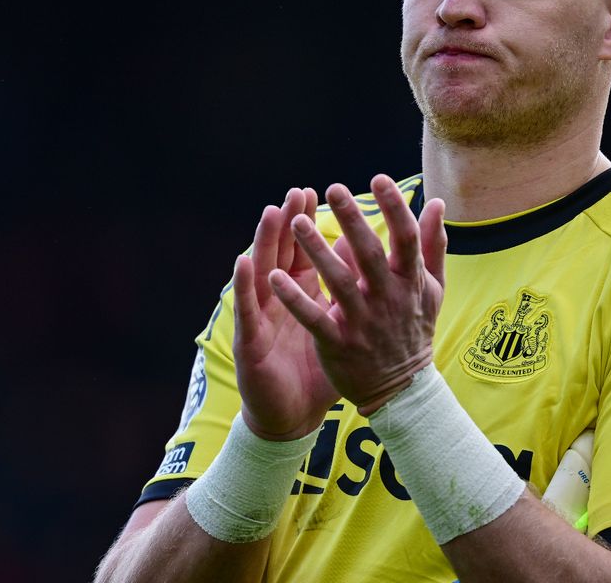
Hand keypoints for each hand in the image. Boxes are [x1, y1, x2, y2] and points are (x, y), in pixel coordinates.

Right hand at [233, 187, 339, 440]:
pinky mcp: (250, 342)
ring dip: (265, 242)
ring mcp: (263, 319)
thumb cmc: (316, 374)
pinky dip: (245, 285)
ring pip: (263, 273)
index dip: (313, 225)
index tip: (323, 193)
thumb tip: (366, 261)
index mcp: (304, 297)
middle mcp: (281, 302)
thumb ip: (350, 295)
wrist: (292, 419)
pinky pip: (247, 311)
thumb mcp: (339, 329)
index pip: (308, 253)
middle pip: (284, 255)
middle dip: (291, 222)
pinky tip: (244, 262)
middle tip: (298, 191)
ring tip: (272, 212)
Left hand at [269, 174, 446, 414]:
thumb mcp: (433, 289)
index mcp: (410, 282)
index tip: (378, 178)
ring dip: (317, 251)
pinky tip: (273, 277)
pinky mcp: (338, 344)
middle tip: (333, 188)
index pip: (405, 239)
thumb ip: (432, 245)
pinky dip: (293, 299)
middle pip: (369, 254)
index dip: (395, 208)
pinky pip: (313, 319)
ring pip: (338, 281)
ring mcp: (363, 322)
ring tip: (296, 222)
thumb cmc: (414, 329)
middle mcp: (387, 299)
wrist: (402, 390)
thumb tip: (437, 204)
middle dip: (352, 220)